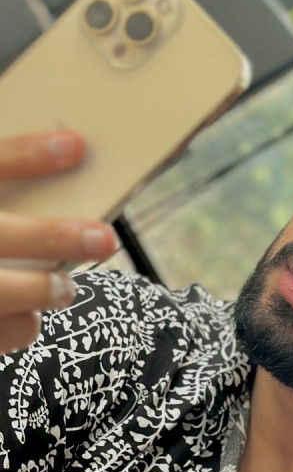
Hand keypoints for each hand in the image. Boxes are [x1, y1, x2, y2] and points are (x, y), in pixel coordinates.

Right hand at [0, 131, 118, 354]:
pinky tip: (29, 317)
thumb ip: (2, 186)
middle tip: (103, 238)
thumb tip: (62, 162)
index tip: (76, 146)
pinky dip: (17, 325)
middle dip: (52, 238)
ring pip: (0, 291)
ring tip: (64, 288)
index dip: (26, 155)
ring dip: (41, 290)